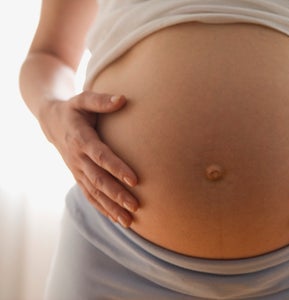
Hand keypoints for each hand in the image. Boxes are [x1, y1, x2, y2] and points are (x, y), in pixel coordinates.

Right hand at [40, 91, 138, 226]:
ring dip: (111, 207)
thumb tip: (123, 99)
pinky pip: (89, 195)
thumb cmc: (74, 109)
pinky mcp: (78, 176)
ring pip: (94, 192)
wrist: (52, 122)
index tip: (135, 180)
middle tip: (136, 206)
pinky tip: (117, 219)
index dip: (117, 168)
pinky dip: (102, 208)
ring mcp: (77, 170)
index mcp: (81, 139)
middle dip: (117, 195)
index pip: (101, 156)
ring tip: (129, 221)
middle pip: (98, 180)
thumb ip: (101, 100)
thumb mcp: (83, 100)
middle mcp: (78, 158)